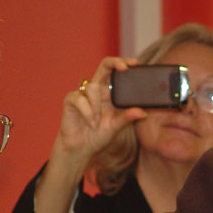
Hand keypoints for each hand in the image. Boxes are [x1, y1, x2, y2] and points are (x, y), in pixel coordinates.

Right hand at [33, 57, 145, 212]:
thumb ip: (127, 117)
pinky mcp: (70, 100)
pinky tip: (89, 123)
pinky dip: (87, 112)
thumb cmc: (97, 135)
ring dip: (97, 107)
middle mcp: (96, 90)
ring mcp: (82, 93)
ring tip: (96, 123)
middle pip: (104, 66)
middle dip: (115, 63)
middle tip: (125, 68)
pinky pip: (80, 99)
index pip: (115, 72)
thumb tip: (142, 112)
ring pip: (92, 87)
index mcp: (108, 93)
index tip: (136, 63)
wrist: (80, 149)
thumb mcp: (115, 126)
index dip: (124, 63)